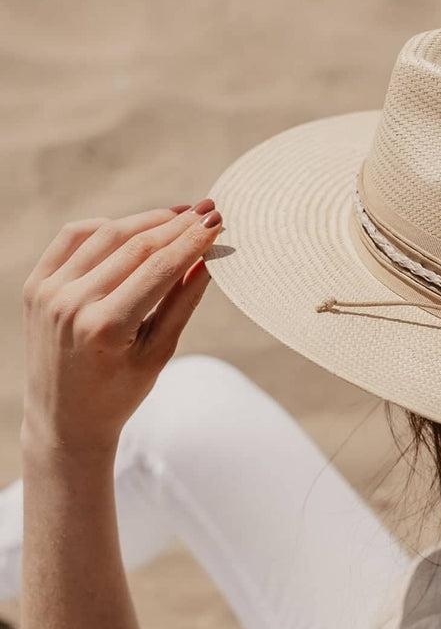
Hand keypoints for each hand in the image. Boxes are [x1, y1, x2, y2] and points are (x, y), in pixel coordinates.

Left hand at [21, 200, 222, 456]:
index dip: (191, 241)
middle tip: (207, 210)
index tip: (217, 222)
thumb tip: (208, 259)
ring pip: (105, 235)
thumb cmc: (121, 392)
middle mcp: (71, 304)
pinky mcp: (35, 285)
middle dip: (175, 225)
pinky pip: (72, 239)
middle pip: (134, 245)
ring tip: (178, 215)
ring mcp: (48, 291)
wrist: (65, 418)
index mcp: (106, 328)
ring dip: (145, 221)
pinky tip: (133, 228)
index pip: (159, 268)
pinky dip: (105, 227)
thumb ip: (182, 302)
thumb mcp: (160, 353)